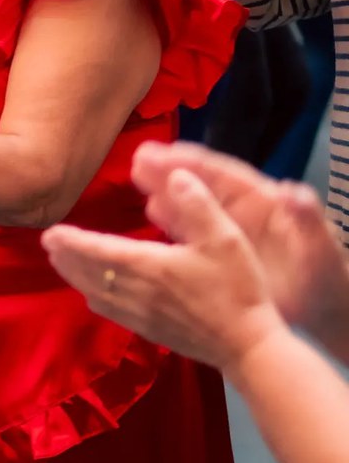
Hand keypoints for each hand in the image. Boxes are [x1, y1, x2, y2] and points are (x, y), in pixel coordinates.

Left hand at [42, 167, 284, 371]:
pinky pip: (111, 312)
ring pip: (96, 293)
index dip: (73, 242)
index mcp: (150, 266)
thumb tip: (176, 175)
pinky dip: (95, 297)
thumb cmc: (238, 289)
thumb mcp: (226, 238)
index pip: (99, 250)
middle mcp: (137, 291)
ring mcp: (141, 315)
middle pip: (90, 273)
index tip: (50, 234)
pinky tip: (91, 296)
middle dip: (67, 258)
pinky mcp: (150, 331)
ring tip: (61, 264)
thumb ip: (198, 205)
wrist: (249, 347)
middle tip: (49, 245)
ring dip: (76, 277)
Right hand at [131, 140, 348, 341]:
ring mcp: (232, 230)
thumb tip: (292, 190)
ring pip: (194, 204)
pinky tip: (151, 213)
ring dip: (166, 191)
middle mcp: (243, 210)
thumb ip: (307, 218)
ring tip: (136, 178)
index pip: (223, 175)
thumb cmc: (326, 277)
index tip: (162, 152)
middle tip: (138, 158)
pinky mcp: (224, 251)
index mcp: (265, 203)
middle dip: (170, 170)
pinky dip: (172, 220)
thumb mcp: (321, 248)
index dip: (192, 161)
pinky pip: (193, 230)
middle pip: (202, 184)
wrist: (326, 311)